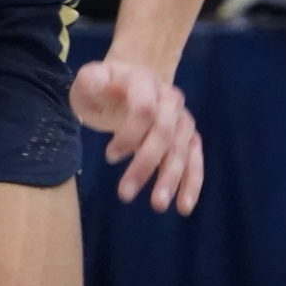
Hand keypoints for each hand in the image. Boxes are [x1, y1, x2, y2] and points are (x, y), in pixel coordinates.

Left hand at [72, 57, 203, 211]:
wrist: (128, 81)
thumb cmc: (104, 85)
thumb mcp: (90, 79)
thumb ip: (92, 82)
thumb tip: (103, 88)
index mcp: (145, 82)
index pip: (145, 109)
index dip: (130, 134)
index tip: (109, 157)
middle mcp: (171, 99)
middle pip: (163, 134)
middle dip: (145, 165)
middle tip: (125, 194)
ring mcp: (183, 118)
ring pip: (181, 150)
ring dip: (171, 179)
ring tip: (158, 206)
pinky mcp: (189, 136)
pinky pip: (195, 159)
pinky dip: (192, 183)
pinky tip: (184, 206)